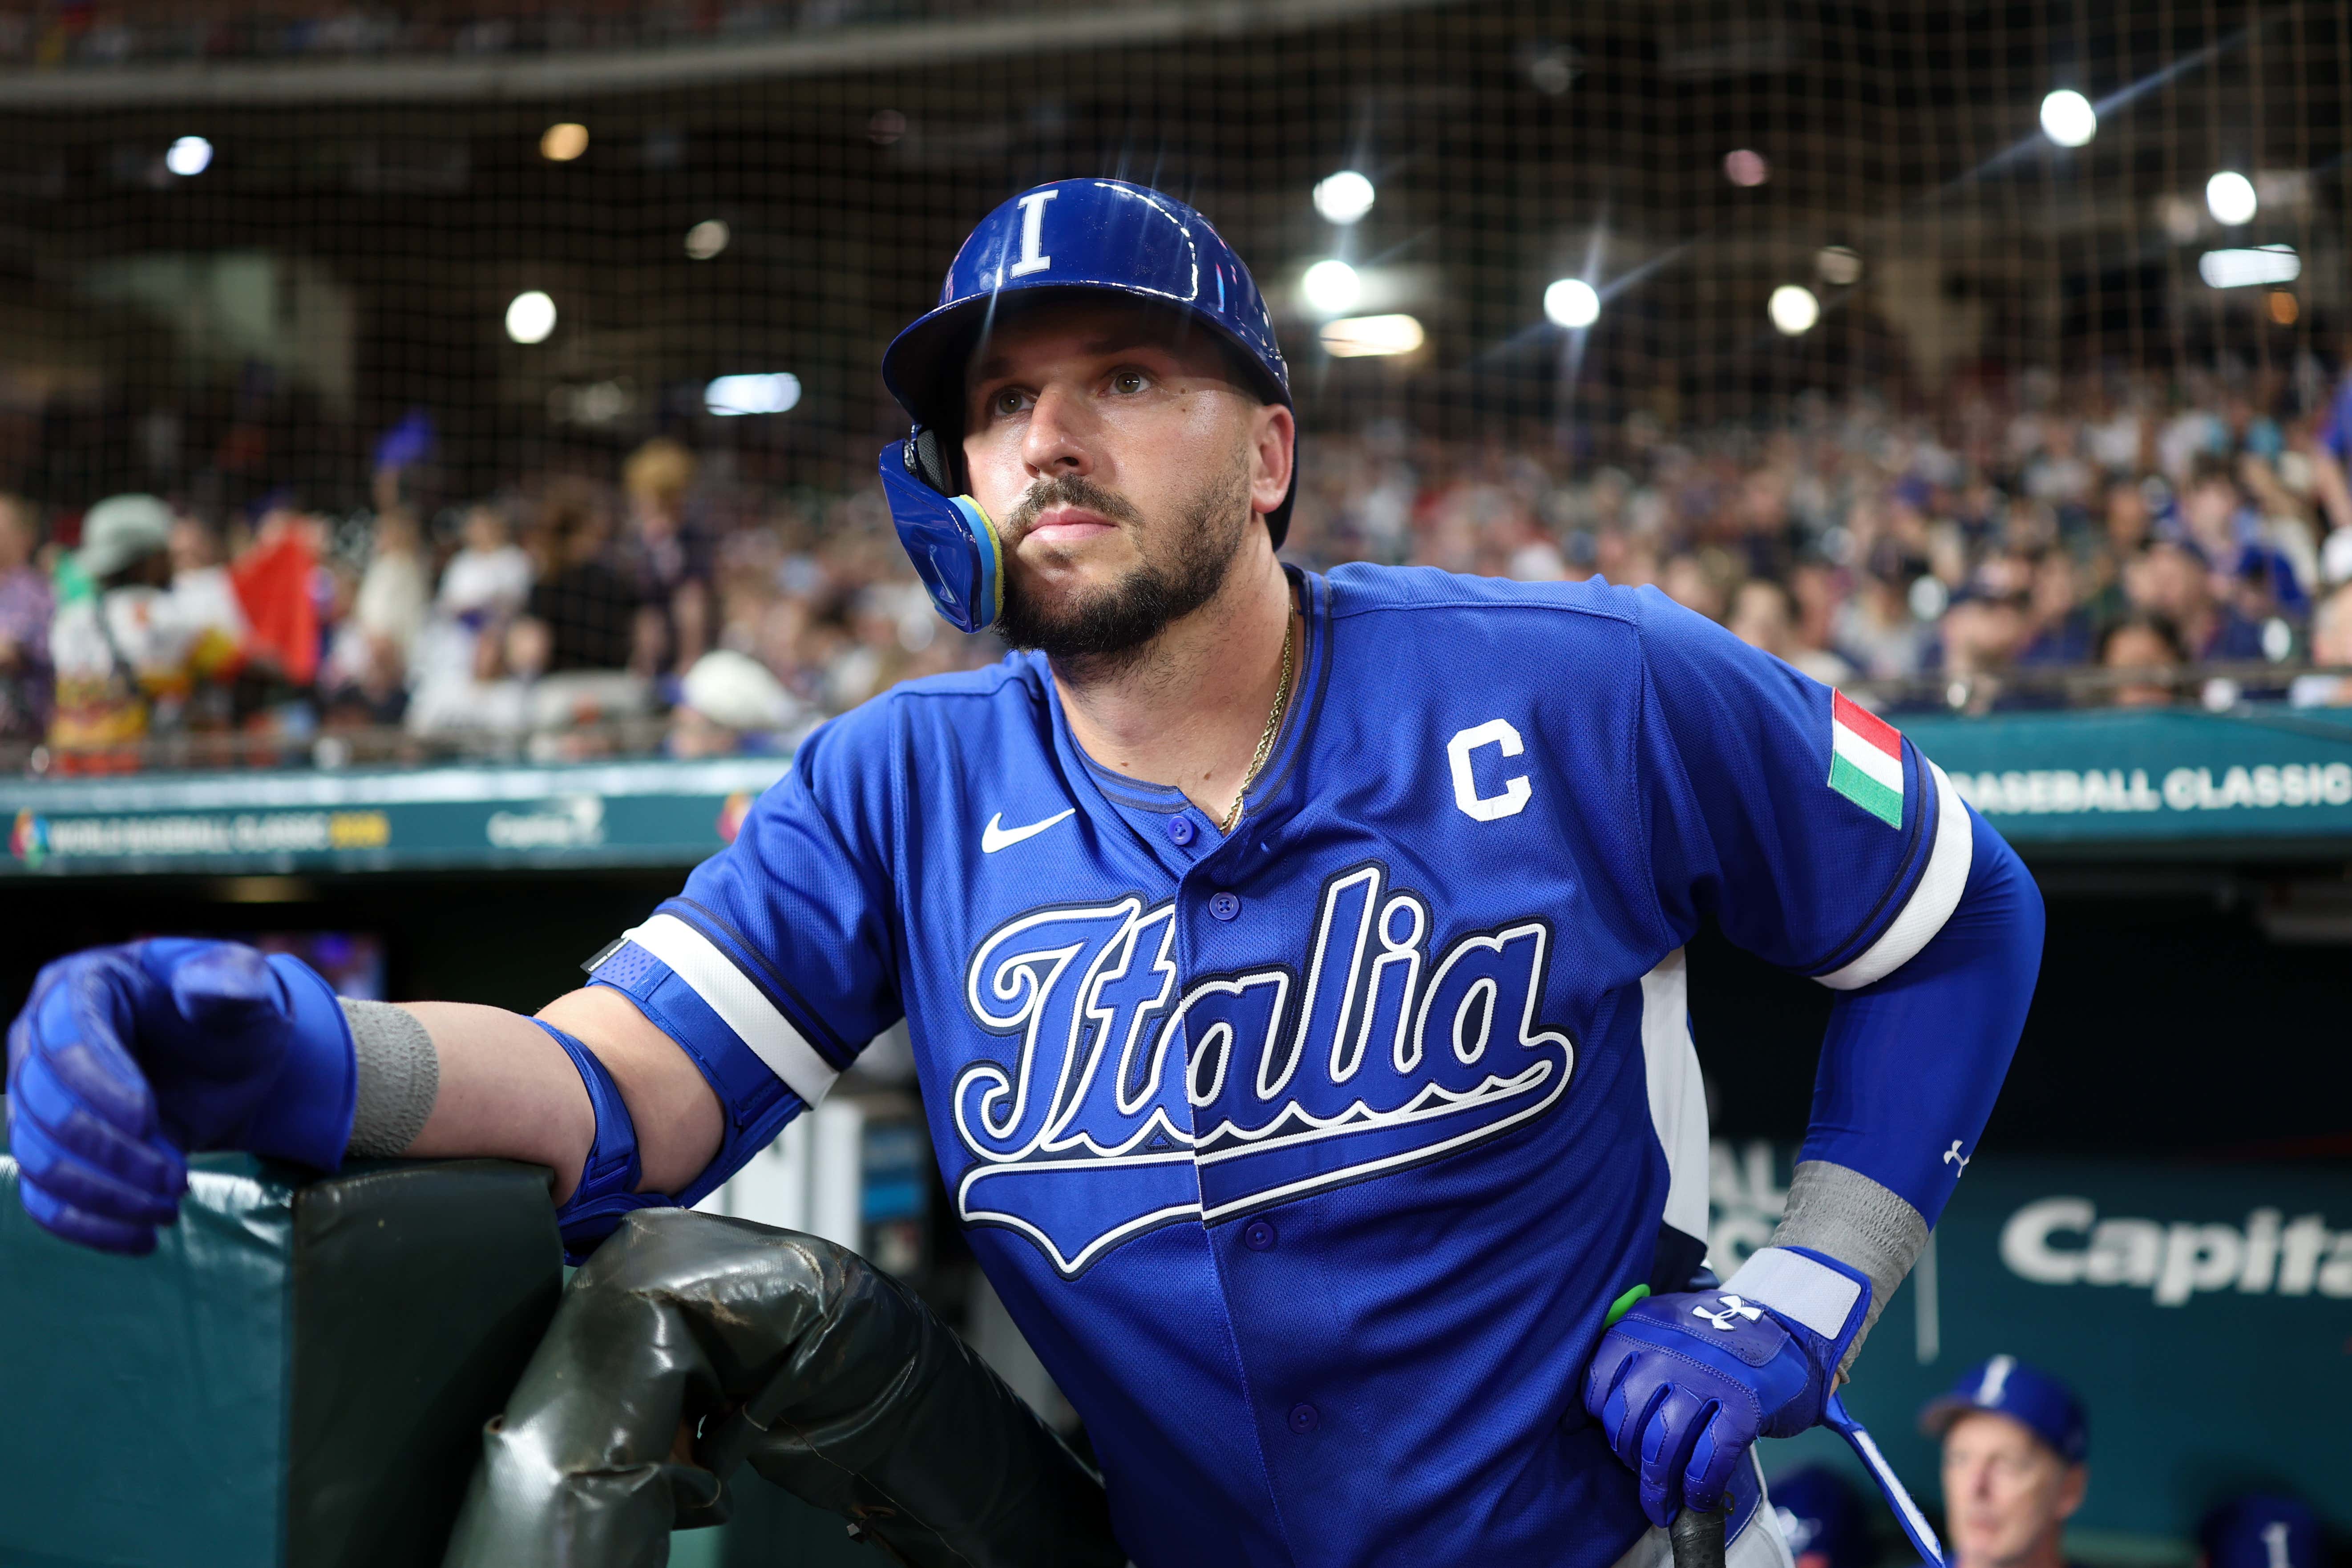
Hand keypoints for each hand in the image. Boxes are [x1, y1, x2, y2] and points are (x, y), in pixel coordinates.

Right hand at [5, 940, 355, 1253]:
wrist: (227, 1064)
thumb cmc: (230, 1017)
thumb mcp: (246, 990)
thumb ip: (232, 979)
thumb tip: (205, 985)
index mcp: (82, 986)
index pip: (68, 1041)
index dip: (101, 1086)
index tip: (150, 1121)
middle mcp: (40, 1041)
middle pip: (47, 1108)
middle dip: (112, 1152)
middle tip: (177, 1177)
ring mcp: (38, 1100)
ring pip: (42, 1159)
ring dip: (105, 1194)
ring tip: (169, 1207)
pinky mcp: (51, 1150)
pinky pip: (44, 1198)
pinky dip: (88, 1226)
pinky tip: (141, 1240)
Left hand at [1584, 1249, 1868, 1525]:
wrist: (1792, 1330)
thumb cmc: (1717, 1342)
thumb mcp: (1665, 1328)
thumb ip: (1631, 1358)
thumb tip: (1594, 1417)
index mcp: (1641, 1325)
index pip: (1596, 1386)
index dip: (1604, 1422)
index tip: (1619, 1441)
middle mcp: (1669, 1346)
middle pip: (1627, 1420)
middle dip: (1630, 1460)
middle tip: (1643, 1476)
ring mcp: (1709, 1374)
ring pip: (1663, 1444)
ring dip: (1659, 1485)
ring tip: (1662, 1505)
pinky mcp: (1746, 1403)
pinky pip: (1709, 1458)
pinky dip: (1699, 1486)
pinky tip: (1698, 1499)